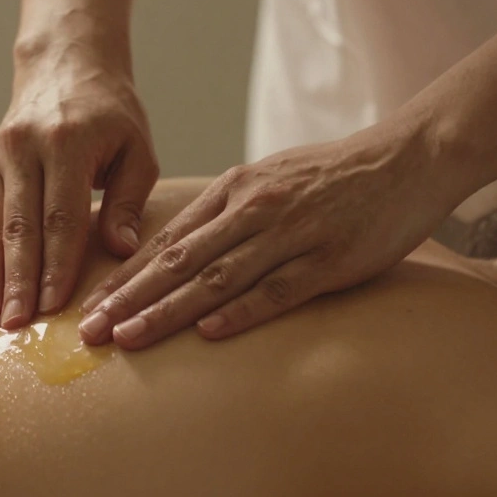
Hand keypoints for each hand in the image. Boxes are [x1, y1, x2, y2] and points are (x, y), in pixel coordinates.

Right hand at [0, 50, 158, 327]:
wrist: (65, 65)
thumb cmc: (110, 114)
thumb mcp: (136, 148)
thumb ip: (130, 200)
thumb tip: (121, 250)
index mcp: (67, 143)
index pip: (61, 216)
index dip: (56, 265)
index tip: (53, 305)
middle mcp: (25, 149)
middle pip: (20, 226)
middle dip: (16, 281)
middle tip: (14, 325)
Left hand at [77, 127, 464, 348]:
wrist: (407, 158)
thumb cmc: (333, 177)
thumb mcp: (268, 181)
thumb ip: (225, 215)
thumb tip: (178, 253)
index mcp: (233, 190)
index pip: (165, 241)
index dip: (123, 277)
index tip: (88, 306)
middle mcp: (253, 209)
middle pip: (178, 262)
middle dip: (128, 299)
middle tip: (89, 332)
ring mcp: (291, 234)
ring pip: (217, 277)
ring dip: (167, 310)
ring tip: (129, 338)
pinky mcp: (329, 259)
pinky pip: (278, 289)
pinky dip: (242, 311)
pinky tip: (209, 333)